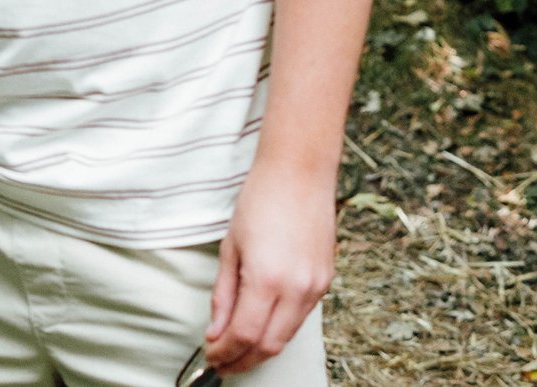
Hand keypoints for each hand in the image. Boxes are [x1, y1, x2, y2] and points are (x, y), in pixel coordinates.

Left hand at [203, 160, 335, 373]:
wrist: (300, 172)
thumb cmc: (260, 201)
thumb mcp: (230, 247)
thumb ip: (224, 294)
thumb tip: (216, 331)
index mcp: (267, 279)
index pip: (244, 335)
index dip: (225, 352)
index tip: (210, 355)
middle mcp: (297, 289)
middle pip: (269, 345)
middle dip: (243, 360)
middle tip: (221, 363)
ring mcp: (316, 287)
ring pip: (287, 336)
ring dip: (262, 349)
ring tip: (237, 350)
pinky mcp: (326, 282)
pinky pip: (300, 317)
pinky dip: (279, 329)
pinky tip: (261, 326)